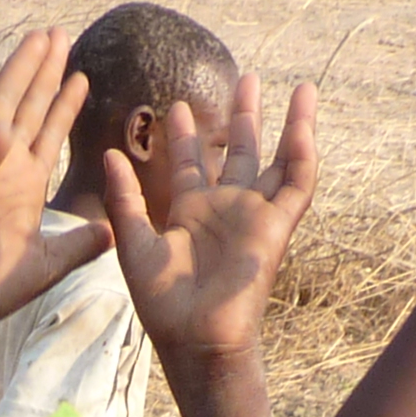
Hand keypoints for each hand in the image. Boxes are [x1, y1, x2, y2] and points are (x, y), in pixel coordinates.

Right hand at [0, 24, 108, 349]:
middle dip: (43, 70)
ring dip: (18, 71)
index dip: (65, 103)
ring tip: (39, 38)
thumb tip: (113, 233)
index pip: (49, 134)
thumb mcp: (44, 268)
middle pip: (26, 106)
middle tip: (60, 32)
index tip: (82, 74)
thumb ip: (77, 247)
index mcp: (24, 185)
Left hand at [104, 77, 317, 364]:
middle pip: (240, 151)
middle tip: (246, 78)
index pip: (193, 163)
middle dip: (243, 115)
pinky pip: (298, 184)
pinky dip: (304, 153)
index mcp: (191, 213)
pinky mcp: (276, 226)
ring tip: (298, 87)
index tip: (178, 104)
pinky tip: (306, 121)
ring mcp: (253, 215)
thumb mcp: (135, 245)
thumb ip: (125, 199)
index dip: (187, 134)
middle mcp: (225, 209)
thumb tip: (109, 154)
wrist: (196, 338)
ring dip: (289, 124)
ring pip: (277, 160)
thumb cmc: (163, 305)